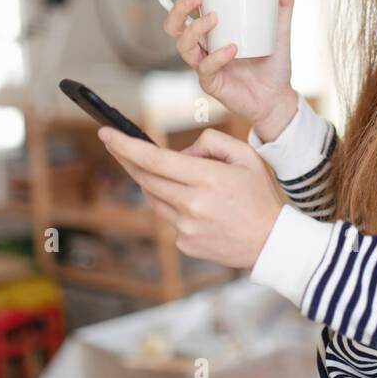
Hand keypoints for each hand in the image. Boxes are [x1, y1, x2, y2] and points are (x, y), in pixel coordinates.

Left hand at [98, 126, 283, 270]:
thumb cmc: (259, 195)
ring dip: (153, 182)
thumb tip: (181, 152)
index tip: (105, 133)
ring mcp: (186, 227)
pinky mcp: (184, 243)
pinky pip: (168, 217)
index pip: (155, 160)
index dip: (126, 146)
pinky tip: (198, 206)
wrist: (271, 242)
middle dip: (126, 159)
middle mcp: (192, 205)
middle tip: (114, 143)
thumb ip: (211, 142)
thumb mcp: (245, 155)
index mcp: (207, 179)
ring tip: (175, 176)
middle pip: (145, 178)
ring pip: (153, 198)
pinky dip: (174, 205)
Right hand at [162, 0, 299, 138]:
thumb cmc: (273, 62)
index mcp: (214, 29)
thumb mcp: (280, 28)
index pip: (192, 5)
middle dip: (180, 8)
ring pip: (183, 45)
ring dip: (194, 29)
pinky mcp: (211, 82)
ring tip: (213, 17)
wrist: (278, 97)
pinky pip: (205, 68)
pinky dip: (216, 56)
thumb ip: (282, 3)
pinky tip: (231, 49)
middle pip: (174, 25)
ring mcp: (204, 64)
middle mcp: (203, 45)